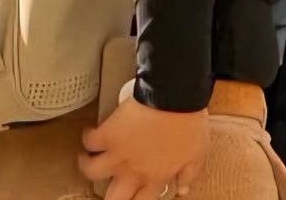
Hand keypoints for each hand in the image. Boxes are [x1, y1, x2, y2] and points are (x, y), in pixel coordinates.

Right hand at [80, 92, 207, 199]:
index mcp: (156, 176)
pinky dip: (88, 138)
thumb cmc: (189, 122)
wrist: (174, 95)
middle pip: (113, 197)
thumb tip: (183, 188)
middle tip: (109, 188)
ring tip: (88, 160)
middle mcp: (133, 170)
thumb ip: (189, 173)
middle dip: (110, 196)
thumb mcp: (197, 153)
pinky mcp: (107, 133)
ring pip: (93, 171)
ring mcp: (118, 152)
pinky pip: (90, 141)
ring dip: (89, 166)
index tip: (131, 196)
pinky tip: (90, 134)